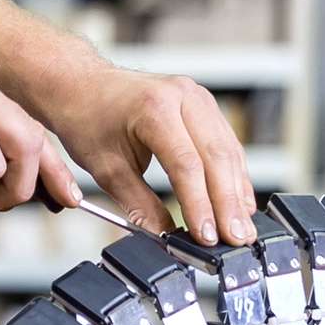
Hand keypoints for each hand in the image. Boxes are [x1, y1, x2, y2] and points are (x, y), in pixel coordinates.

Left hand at [37, 63, 257, 246]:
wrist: (82, 84)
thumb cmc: (88, 119)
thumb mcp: (107, 169)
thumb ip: (140, 205)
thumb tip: (165, 237)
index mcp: (154, 108)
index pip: (186, 165)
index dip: (199, 205)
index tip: (206, 238)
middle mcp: (183, 97)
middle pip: (216, 157)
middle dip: (227, 204)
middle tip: (235, 240)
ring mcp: (198, 97)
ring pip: (228, 151)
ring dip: (237, 193)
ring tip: (242, 229)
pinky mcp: (205, 105)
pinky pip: (227, 143)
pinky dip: (234, 176)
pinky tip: (240, 203)